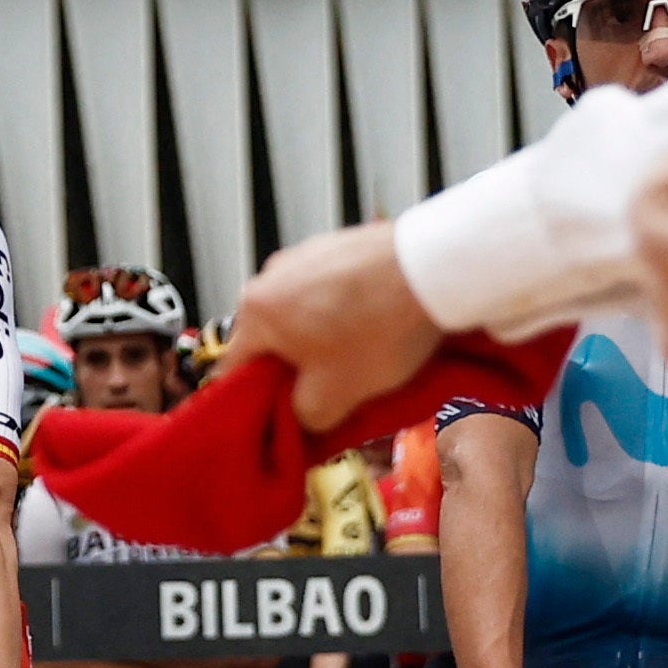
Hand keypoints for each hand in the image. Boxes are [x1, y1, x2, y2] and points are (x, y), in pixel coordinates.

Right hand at [232, 223, 438, 427]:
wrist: (433, 268)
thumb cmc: (377, 329)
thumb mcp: (335, 394)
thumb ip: (301, 418)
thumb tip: (298, 420)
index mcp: (254, 311)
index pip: (234, 371)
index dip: (255, 405)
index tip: (283, 421)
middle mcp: (268, 276)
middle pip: (269, 343)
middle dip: (295, 373)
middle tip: (330, 396)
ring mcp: (303, 255)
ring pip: (300, 317)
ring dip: (320, 343)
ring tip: (360, 359)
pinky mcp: (336, 246)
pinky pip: (327, 293)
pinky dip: (343, 314)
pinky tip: (374, 326)